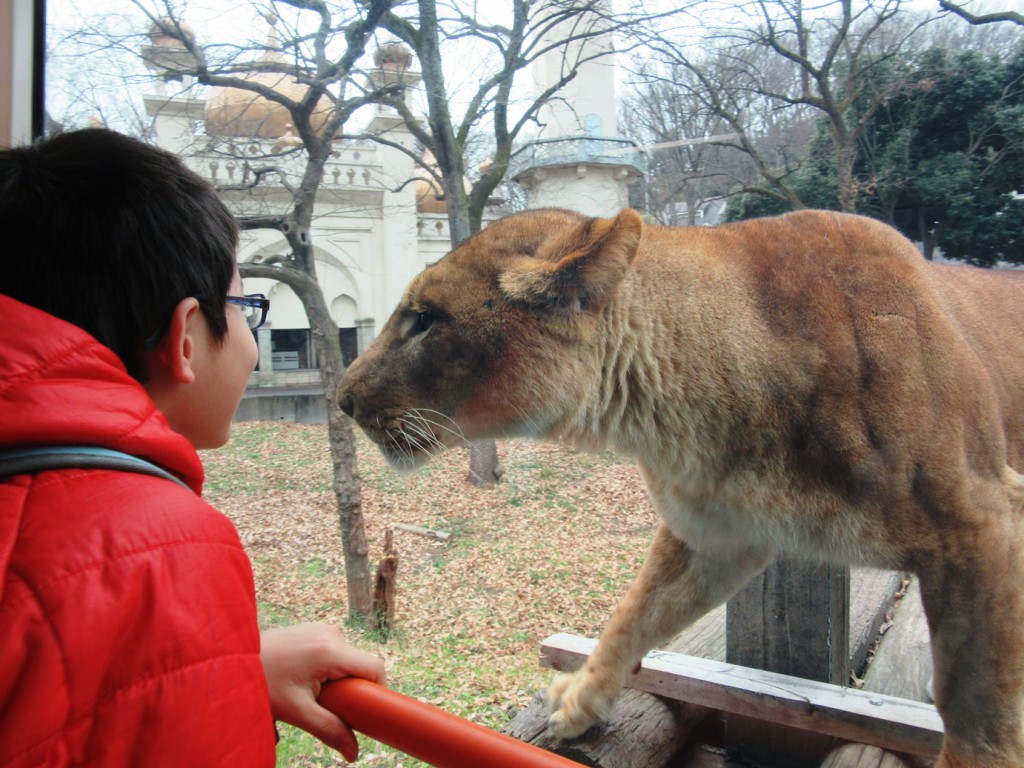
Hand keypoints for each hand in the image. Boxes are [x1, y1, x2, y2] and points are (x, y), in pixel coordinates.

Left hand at [261, 622, 385, 760]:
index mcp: (329, 650)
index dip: (378, 690)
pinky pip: (336, 651)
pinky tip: (306, 679)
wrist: (232, 659)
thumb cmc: (262, 683)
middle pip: (360, 665)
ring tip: (311, 692)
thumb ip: (329, 730)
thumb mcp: (297, 712)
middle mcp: (330, 633)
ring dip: (339, 679)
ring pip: (348, 659)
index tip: (369, 711)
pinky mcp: (314, 629)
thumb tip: (354, 754)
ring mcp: (322, 628)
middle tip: (329, 706)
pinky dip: (330, 668)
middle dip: (352, 689)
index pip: (374, 667)